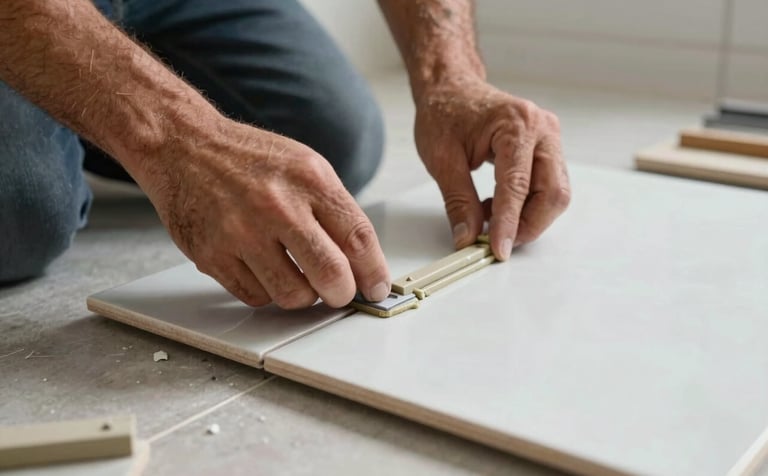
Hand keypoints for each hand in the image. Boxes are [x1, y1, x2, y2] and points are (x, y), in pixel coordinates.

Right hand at [136, 116, 390, 308]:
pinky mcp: (212, 255)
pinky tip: (263, 268)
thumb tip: (362, 263)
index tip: (376, 288)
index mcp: (309, 179)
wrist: (184, 147)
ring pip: (293, 295)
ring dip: (303, 295)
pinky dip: (266, 291)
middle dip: (342, 293)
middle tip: (339, 292)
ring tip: (298, 276)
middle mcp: (277, 206)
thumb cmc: (249, 159)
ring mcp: (241, 232)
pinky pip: (256, 297)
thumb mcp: (304, 166)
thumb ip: (335, 211)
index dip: (374, 272)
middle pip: (330, 274)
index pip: (358, 238)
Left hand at [414, 77, 570, 259]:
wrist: (452, 89)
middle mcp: (542, 129)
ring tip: (490, 218)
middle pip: (553, 193)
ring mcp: (549, 139)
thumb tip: (468, 237)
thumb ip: (458, 201)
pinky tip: (497, 206)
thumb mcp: (441, 159)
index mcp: (516, 124)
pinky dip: (526, 206)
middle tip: (498, 243)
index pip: (518, 186)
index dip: (509, 223)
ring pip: (554, 194)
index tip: (498, 250)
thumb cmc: (445, 113)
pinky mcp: (546, 150)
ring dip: (528, 217)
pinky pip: (547, 187)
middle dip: (528, 225)